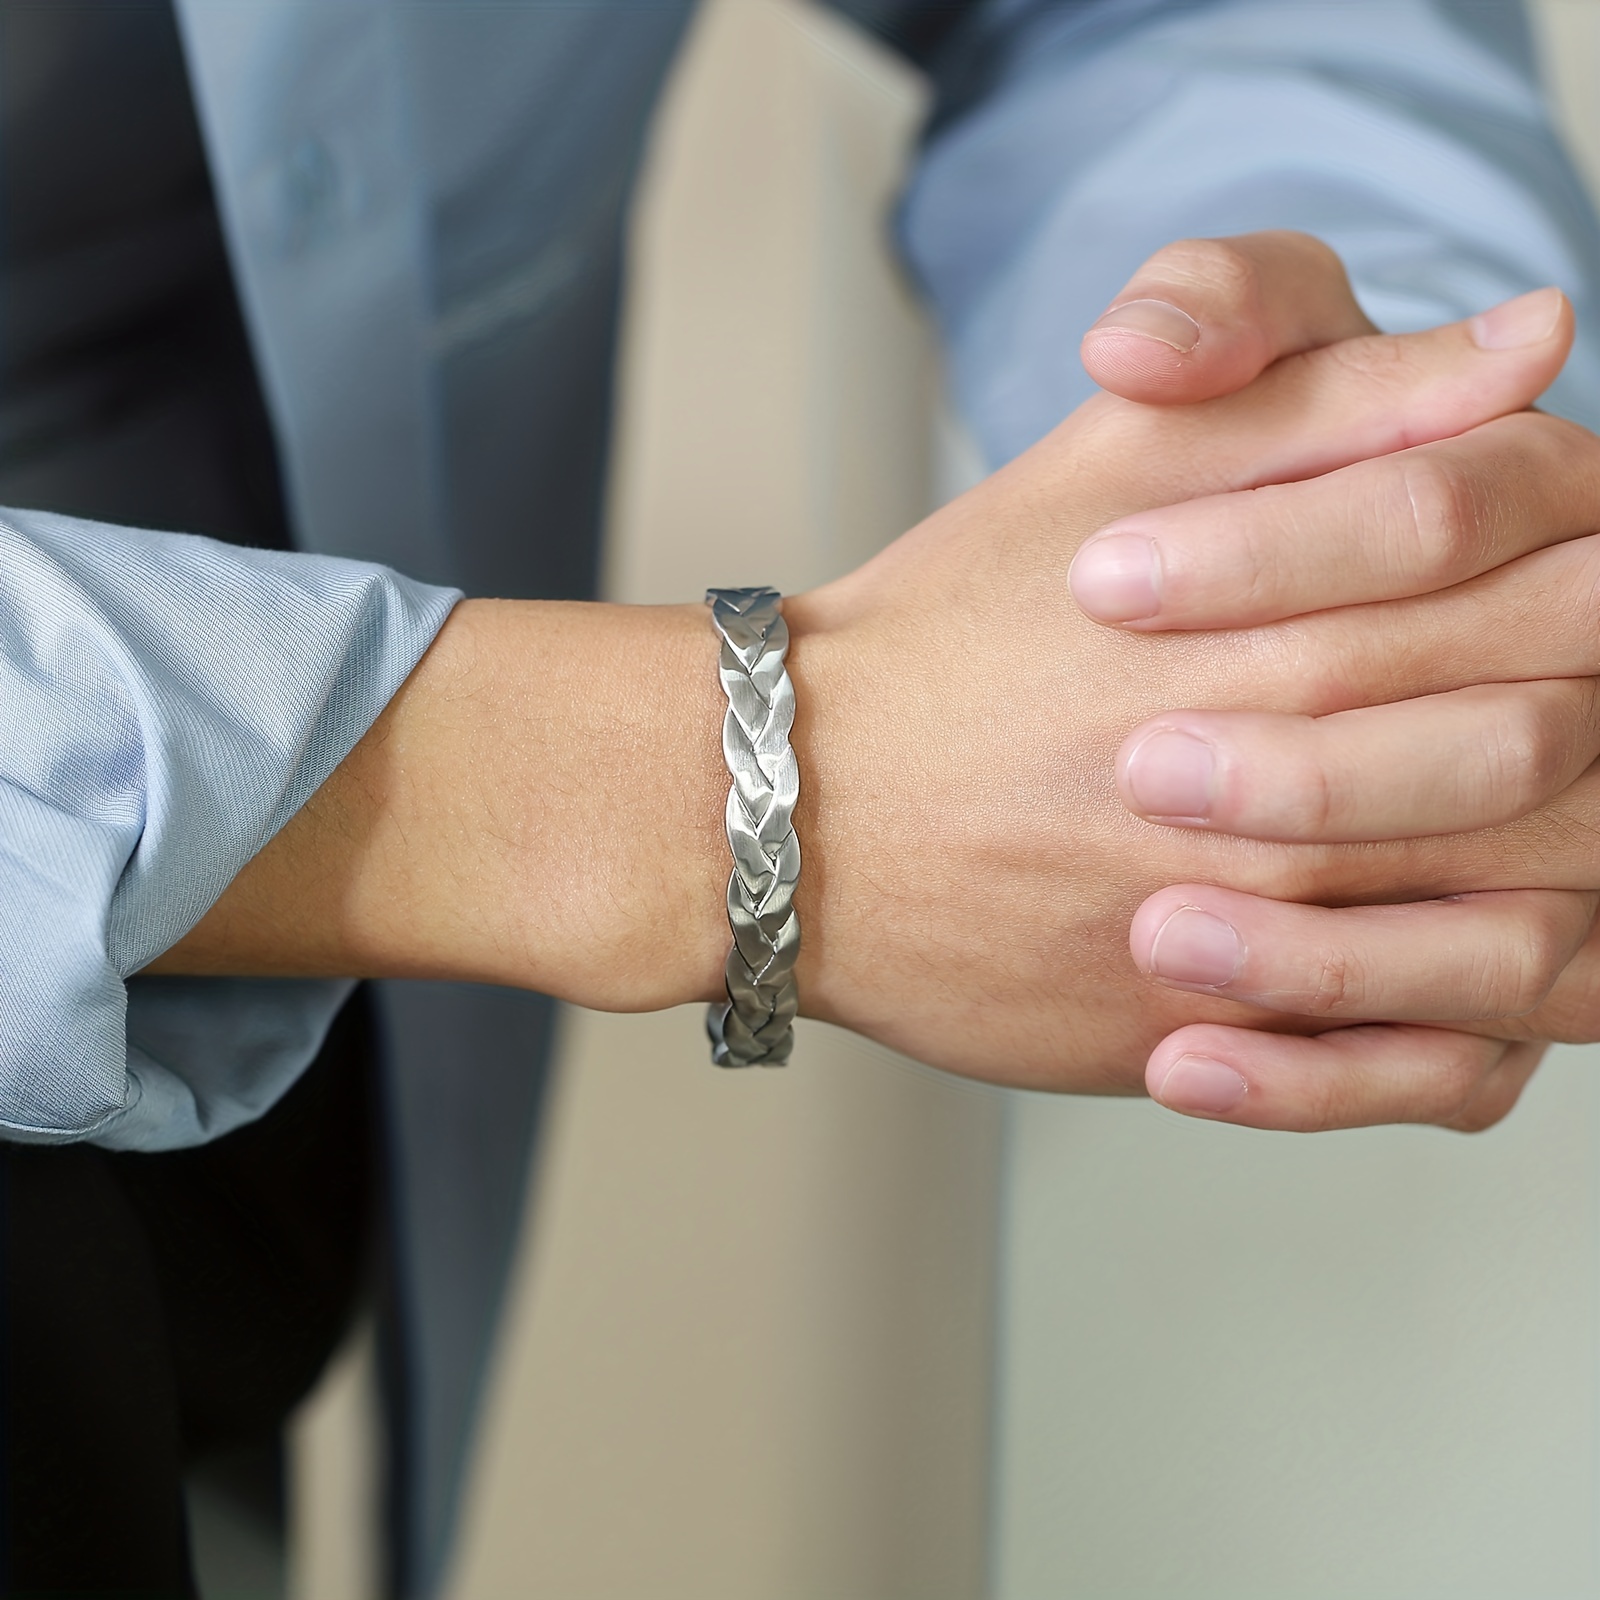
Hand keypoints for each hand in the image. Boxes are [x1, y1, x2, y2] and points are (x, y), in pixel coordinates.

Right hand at [157, 235, 1577, 1127]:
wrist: (788, 803)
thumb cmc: (949, 630)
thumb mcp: (1124, 462)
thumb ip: (1334, 397)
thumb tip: (1530, 340)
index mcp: (1292, 614)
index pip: (1565, 589)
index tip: (1581, 589)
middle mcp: (1293, 778)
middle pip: (1564, 758)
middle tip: (1576, 723)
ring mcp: (1252, 928)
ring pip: (1524, 935)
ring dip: (1560, 897)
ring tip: (1520, 861)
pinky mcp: (1202, 1040)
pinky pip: (1416, 1073)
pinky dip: (1459, 1041)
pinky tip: (1447, 994)